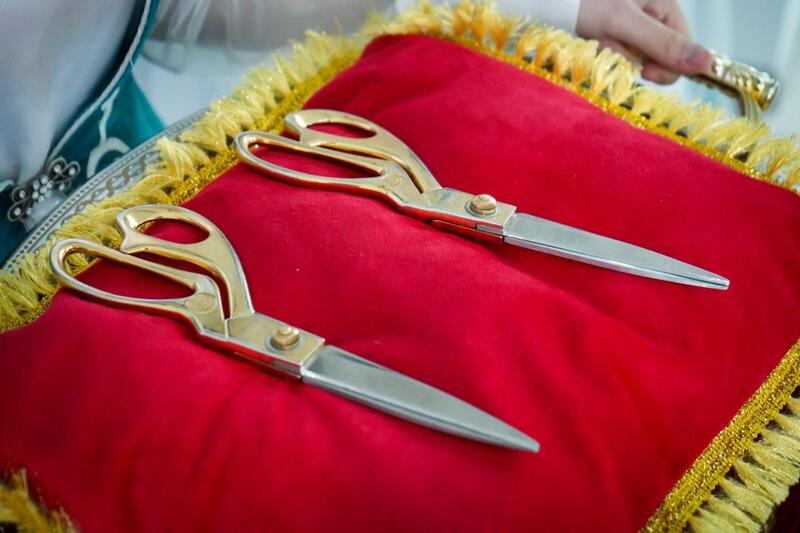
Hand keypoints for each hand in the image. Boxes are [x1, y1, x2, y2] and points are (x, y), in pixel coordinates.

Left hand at [576, 0, 712, 83]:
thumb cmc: (584, 1)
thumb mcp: (623, 22)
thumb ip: (663, 44)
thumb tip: (707, 64)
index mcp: (664, 3)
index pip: (682, 46)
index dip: (667, 65)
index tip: (644, 73)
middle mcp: (651, 12)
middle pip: (655, 53)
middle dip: (631, 57)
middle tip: (608, 45)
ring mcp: (630, 23)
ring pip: (631, 56)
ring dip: (611, 54)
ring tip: (593, 37)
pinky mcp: (610, 31)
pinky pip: (613, 52)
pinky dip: (601, 51)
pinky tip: (588, 38)